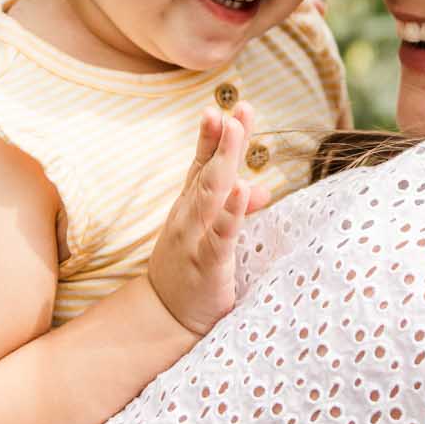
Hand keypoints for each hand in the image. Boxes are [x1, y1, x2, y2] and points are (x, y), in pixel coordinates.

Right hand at [146, 102, 268, 335]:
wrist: (164, 316)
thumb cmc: (190, 270)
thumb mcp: (211, 234)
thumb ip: (234, 208)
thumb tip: (261, 189)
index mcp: (192, 205)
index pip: (202, 163)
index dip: (214, 135)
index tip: (229, 107)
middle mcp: (191, 215)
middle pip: (210, 170)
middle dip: (224, 138)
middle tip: (239, 108)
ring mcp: (196, 236)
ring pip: (211, 193)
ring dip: (225, 160)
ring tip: (237, 131)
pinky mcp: (208, 262)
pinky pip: (221, 234)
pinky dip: (232, 211)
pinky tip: (244, 190)